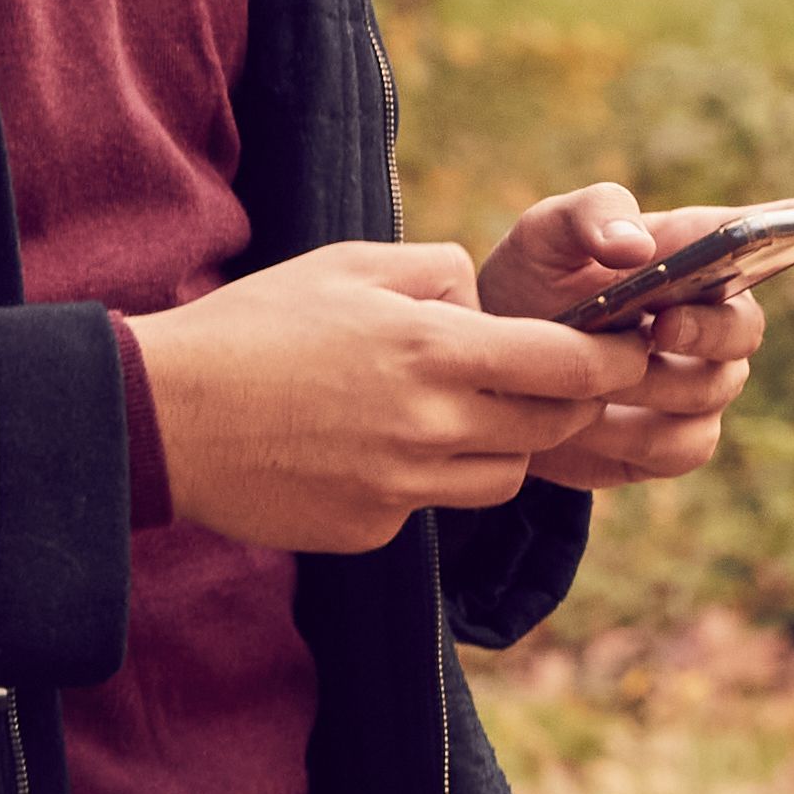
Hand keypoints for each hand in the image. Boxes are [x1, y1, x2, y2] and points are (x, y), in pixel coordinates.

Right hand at [123, 238, 647, 555]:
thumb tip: (487, 304)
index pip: (569, 366)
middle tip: (558, 378)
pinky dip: (429, 477)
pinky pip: (434, 504)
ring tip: (459, 407)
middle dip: (571, 401)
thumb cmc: (254, 327)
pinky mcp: (372, 529)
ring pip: (503, 475)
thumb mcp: (349, 264)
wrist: (161, 418)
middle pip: (551, 427)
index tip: (631, 347)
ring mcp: (402, 487)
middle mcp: (429, 425)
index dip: (614, 358)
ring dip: (505, 442)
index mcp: (433, 350)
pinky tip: (375, 445)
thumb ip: (438, 274)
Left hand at [475, 181, 793, 493]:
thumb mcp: (541, 236)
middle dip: (705, 330)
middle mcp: (711, 317)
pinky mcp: (672, 442)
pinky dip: (637, 437)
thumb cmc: (528, 287)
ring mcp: (699, 381)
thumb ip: (589, 217)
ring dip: (649, 386)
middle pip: (747, 328)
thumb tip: (639, 246)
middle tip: (654, 328)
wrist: (486, 375)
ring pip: (714, 391)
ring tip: (586, 380)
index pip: (771, 231)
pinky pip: (686, 447)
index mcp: (692, 251)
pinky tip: (589, 422)